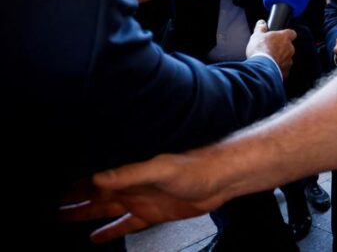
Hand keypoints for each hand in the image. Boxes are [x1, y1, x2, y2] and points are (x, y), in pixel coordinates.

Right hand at [60, 150, 227, 243]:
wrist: (221, 178)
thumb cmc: (195, 166)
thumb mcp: (162, 168)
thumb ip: (131, 173)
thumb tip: (98, 176)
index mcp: (129, 171)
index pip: (93, 176)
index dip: (72, 181)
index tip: (49, 185)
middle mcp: (130, 184)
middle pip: (93, 194)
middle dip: (71, 198)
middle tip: (46, 206)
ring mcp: (140, 199)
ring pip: (104, 209)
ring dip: (83, 214)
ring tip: (60, 219)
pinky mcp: (152, 214)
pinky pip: (125, 225)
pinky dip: (109, 232)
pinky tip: (94, 239)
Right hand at [246, 20, 295, 78]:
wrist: (261, 68)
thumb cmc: (260, 50)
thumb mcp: (257, 35)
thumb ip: (260, 28)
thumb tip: (261, 23)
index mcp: (284, 38)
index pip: (291, 33)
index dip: (287, 34)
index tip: (281, 35)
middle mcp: (290, 49)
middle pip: (288, 46)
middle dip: (281, 48)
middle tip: (270, 49)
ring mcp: (289, 61)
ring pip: (286, 58)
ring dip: (280, 58)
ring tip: (269, 60)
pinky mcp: (285, 71)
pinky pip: (283, 68)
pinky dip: (278, 68)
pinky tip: (269, 67)